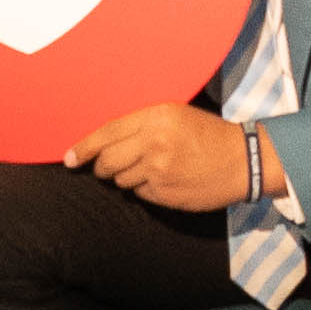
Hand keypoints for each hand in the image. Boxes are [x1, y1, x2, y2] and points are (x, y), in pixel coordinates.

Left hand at [76, 103, 259, 216]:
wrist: (242, 160)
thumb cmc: (208, 135)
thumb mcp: (176, 115)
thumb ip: (141, 125)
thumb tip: (103, 144)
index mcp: (156, 116)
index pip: (106, 133)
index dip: (83, 148)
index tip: (69, 158)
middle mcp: (154, 142)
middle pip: (107, 161)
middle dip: (102, 166)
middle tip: (108, 166)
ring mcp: (158, 170)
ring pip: (121, 180)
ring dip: (127, 177)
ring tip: (152, 168)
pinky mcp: (164, 193)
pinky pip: (139, 194)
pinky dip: (145, 189)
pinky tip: (165, 180)